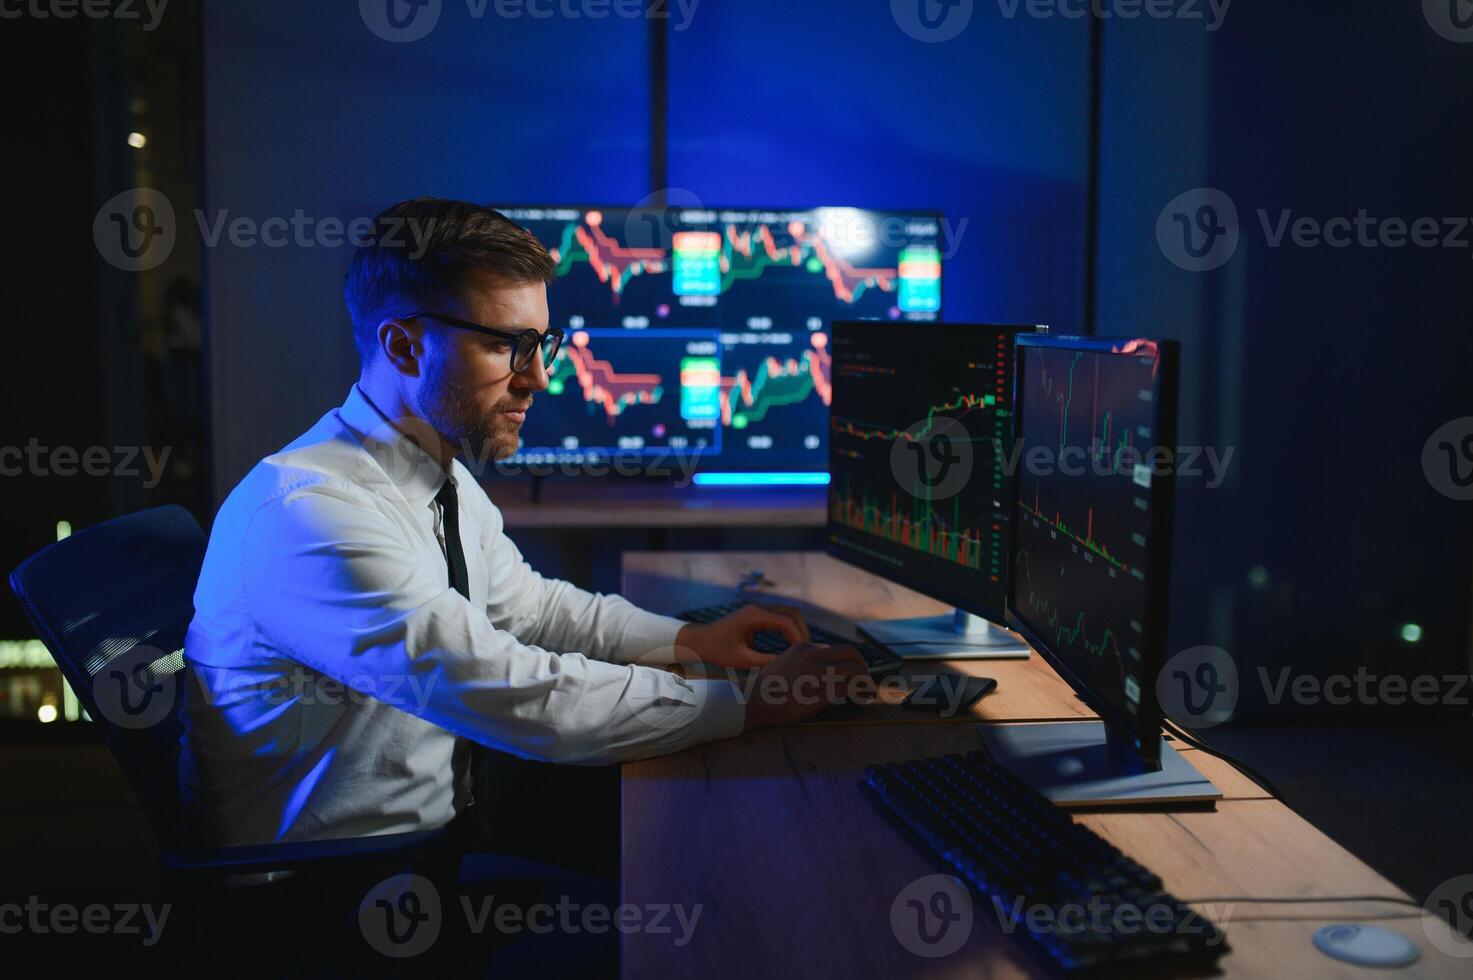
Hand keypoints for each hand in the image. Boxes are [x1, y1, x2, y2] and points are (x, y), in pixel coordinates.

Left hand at [674, 603, 811, 669]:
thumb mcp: (742, 660)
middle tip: (807, 653)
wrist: (697, 641)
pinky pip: (781, 617)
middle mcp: (759, 608)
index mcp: (754, 615)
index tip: (804, 655)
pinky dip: (789, 629)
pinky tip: (792, 646)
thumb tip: (790, 666)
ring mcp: (759, 609)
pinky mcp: (758, 615)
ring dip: (798, 630)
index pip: (787, 622)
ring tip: (801, 651)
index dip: (799, 638)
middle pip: (793, 613)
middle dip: (803, 632)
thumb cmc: (716, 651)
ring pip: (789, 614)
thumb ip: (767, 661)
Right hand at [742, 642, 870, 730]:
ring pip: (856, 668)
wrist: (755, 701)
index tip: (847, 672)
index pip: (833, 649)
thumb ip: (799, 662)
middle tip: (864, 676)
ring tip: (866, 689)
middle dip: (861, 663)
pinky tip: (861, 697)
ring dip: (865, 679)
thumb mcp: (781, 664)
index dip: (843, 661)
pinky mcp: (825, 689)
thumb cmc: (765, 689)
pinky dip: (860, 691)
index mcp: (803, 647)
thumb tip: (814, 670)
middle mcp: (814, 655)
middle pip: (850, 652)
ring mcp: (820, 671)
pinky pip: (852, 686)